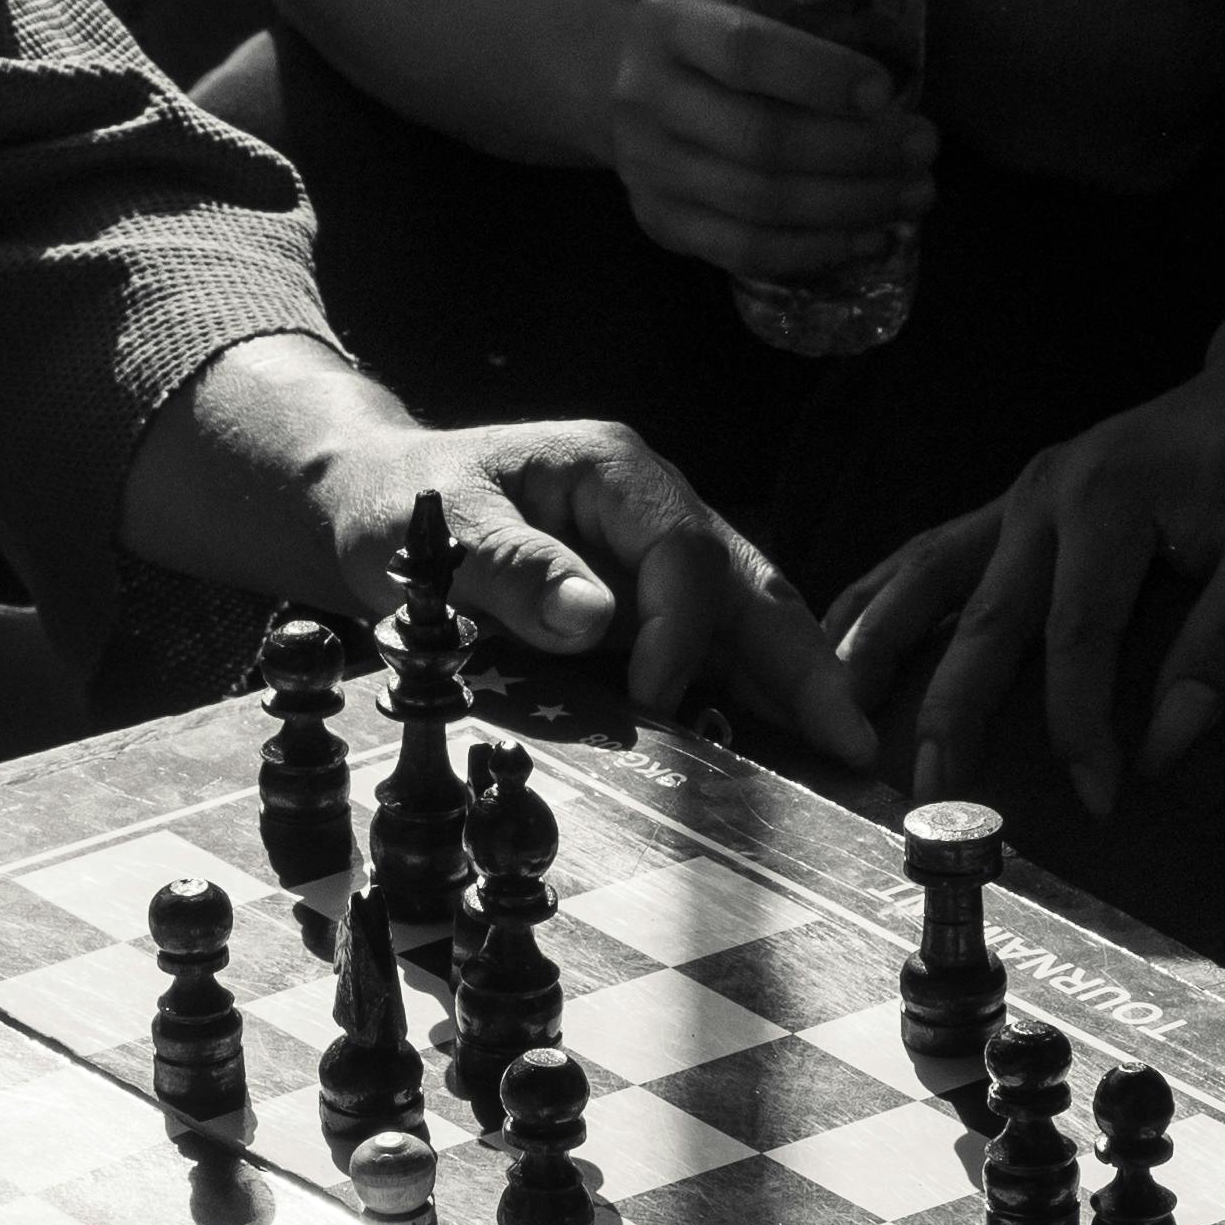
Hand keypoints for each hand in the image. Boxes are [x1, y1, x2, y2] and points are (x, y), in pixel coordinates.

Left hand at [320, 418, 871, 762]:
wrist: (372, 502)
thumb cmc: (399, 508)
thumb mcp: (440, 533)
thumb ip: (513, 570)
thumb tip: (594, 618)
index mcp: (615, 470)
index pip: (683, 552)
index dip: (680, 633)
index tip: (655, 703)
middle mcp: (655, 506)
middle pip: (748, 582)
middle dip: (804, 661)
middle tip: (852, 739)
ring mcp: (658, 553)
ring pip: (747, 616)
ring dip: (794, 683)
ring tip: (845, 754)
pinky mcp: (647, 600)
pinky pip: (714, 645)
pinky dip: (752, 693)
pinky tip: (784, 748)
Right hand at [599, 0, 935, 277]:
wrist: (618, 76)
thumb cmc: (709, 17)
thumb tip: (895, 16)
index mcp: (669, 23)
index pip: (746, 53)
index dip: (821, 76)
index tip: (887, 89)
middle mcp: (646, 97)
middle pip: (760, 140)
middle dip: (858, 150)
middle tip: (924, 146)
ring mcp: (647, 168)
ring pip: (759, 205)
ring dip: (851, 206)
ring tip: (914, 193)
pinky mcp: (660, 221)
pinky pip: (743, 250)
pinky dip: (815, 251)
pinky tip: (870, 237)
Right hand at [825, 340, 1224, 818]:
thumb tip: (1166, 747)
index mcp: (1107, 501)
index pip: (1077, 637)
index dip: (1081, 726)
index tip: (1096, 800)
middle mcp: (1045, 493)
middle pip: (981, 618)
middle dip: (949, 711)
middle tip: (925, 791)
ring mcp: (1020, 494)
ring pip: (928, 577)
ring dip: (879, 648)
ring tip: (837, 714)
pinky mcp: (1014, 502)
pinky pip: (930, 552)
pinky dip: (879, 594)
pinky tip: (838, 637)